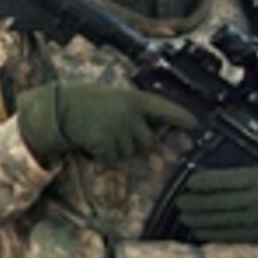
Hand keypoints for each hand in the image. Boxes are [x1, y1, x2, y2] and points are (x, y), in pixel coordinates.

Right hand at [16, 82, 196, 164]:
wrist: (62, 108)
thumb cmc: (93, 104)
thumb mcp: (121, 103)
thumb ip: (148, 119)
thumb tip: (182, 144)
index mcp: (135, 99)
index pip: (167, 109)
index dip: (183, 118)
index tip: (196, 126)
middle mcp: (130, 115)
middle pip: (149, 142)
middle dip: (138, 143)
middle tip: (117, 131)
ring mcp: (118, 130)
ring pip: (131, 153)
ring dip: (119, 148)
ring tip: (103, 132)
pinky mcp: (105, 143)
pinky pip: (114, 158)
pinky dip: (106, 154)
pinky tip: (95, 140)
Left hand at [176, 166, 257, 241]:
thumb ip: (233, 174)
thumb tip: (197, 176)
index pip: (222, 180)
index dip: (201, 182)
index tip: (188, 182)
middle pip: (218, 202)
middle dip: (194, 202)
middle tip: (180, 202)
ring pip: (221, 220)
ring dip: (198, 219)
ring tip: (184, 216)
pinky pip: (230, 236)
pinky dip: (210, 233)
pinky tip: (197, 230)